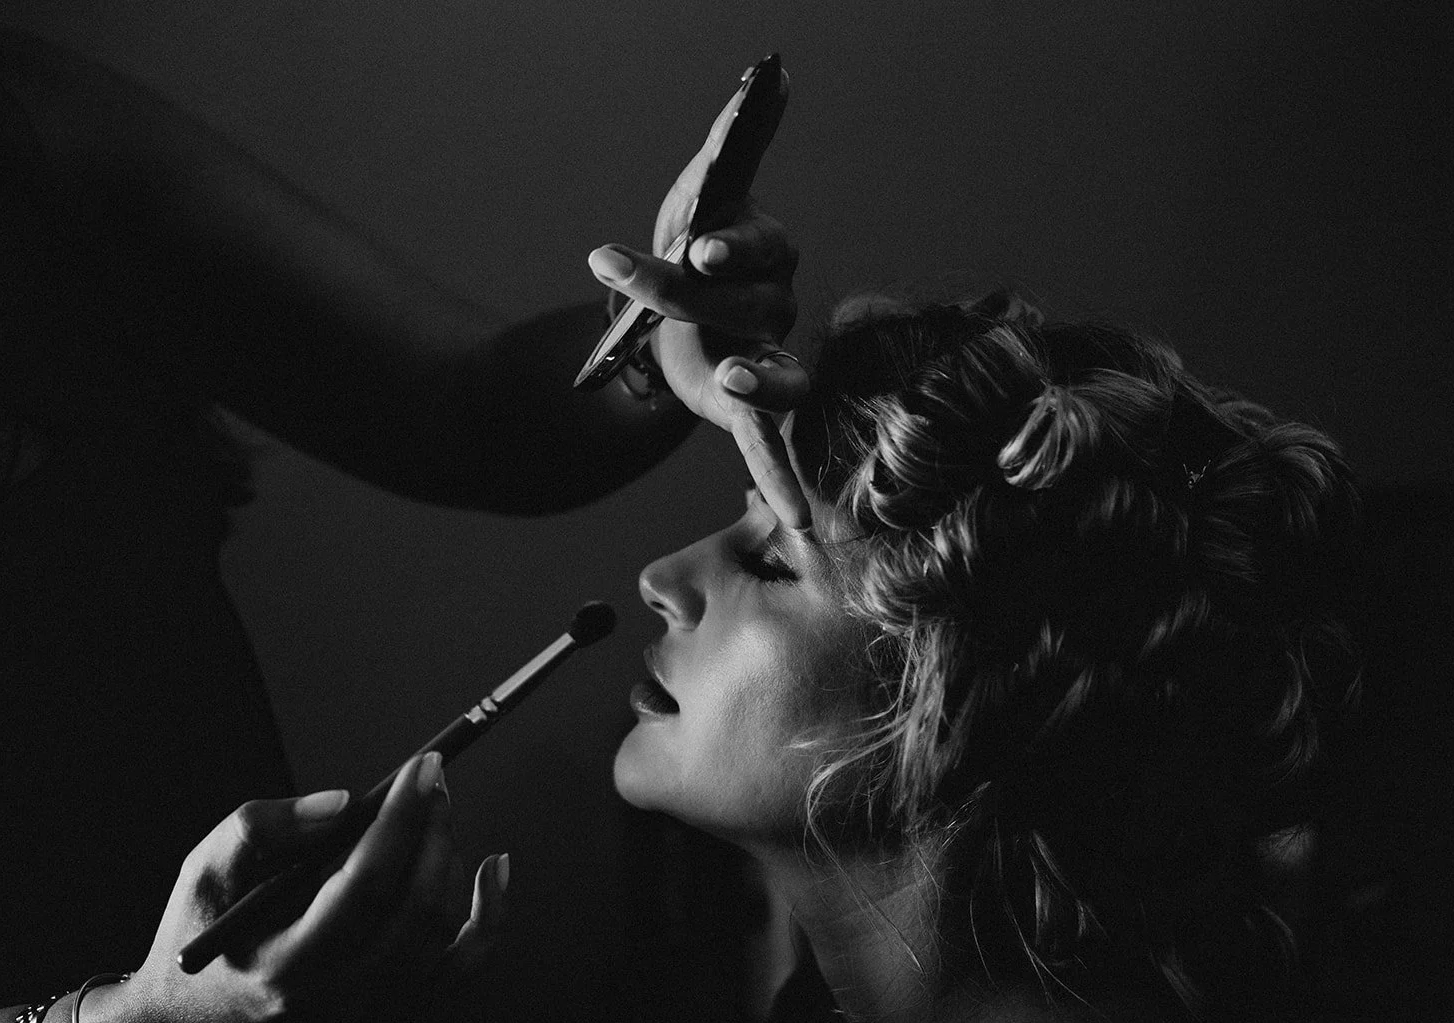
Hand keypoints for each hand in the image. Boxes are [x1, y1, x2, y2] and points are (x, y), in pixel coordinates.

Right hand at [89, 753, 508, 1022]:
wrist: (195, 1013)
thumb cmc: (203, 929)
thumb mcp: (204, 871)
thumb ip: (264, 829)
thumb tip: (345, 802)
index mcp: (285, 968)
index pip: (365, 887)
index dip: (401, 822)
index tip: (421, 768)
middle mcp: (337, 1000)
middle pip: (415, 911)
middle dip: (433, 831)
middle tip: (433, 779)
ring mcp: (371, 1012)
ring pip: (442, 932)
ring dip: (448, 858)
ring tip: (433, 810)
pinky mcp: (393, 1009)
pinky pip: (461, 965)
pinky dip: (488, 916)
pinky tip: (495, 867)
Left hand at [588, 109, 809, 528]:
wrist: (671, 310)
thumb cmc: (694, 242)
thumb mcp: (705, 187)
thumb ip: (745, 136)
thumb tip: (777, 70)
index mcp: (763, 254)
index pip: (750, 246)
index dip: (729, 246)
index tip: (697, 245)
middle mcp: (775, 306)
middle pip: (743, 304)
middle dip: (692, 292)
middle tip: (655, 273)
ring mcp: (765, 359)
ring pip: (768, 374)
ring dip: (759, 382)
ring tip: (735, 383)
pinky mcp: (743, 409)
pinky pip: (770, 446)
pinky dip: (783, 481)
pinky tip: (797, 522)